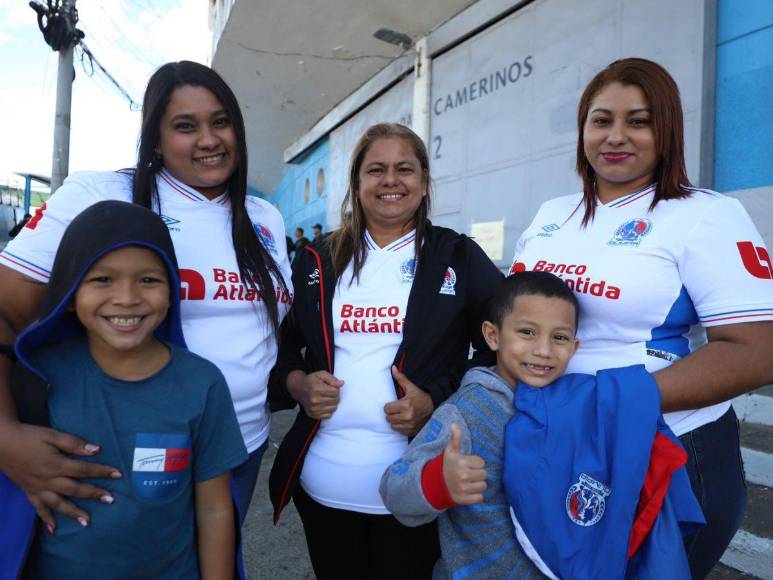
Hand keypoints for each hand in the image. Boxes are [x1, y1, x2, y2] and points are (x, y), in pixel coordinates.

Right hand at [0, 420, 120, 530]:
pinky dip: (46, 518)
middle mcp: (48, 479)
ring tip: (87, 522)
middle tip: (111, 500)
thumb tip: (97, 450)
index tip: (118, 475)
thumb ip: (74, 443)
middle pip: (75, 489)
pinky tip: (54, 528)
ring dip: (73, 513)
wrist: (1, 442)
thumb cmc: (29, 436)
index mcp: (56, 464)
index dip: (102, 472)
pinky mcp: (28, 491)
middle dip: (94, 494)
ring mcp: (37, 487)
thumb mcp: (53, 435)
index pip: (84, 470)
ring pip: (58, 503)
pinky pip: (38, 508)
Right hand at [288, 370, 343, 419]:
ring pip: (334, 408)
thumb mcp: (321, 374)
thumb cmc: (312, 381)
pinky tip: (323, 404)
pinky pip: (328, 415)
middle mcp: (314, 400)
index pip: (336, 392)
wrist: (299, 389)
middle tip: (328, 392)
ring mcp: (313, 409)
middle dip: (335, 395)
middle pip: (336, 400)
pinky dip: (328, 410)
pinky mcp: (313, 415)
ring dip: (332, 403)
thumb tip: (341, 383)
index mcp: (316, 389)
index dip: (336, 388)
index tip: (330, 386)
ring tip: (326, 398)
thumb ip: (332, 379)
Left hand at [384, 366, 433, 436]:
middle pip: (388, 418)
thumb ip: (401, 378)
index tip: (395, 403)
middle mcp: (407, 417)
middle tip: (398, 409)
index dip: (389, 405)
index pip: (386, 409)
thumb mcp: (411, 387)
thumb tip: (393, 368)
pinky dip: (400, 426)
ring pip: (392, 425)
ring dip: (395, 420)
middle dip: (391, 413)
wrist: (434, 407)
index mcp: (405, 405)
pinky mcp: (412, 431)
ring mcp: (410, 425)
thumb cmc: (421, 397)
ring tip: (401, 415)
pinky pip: (399, 431)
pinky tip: (405, 420)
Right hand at [442, 424, 485, 504]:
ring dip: (478, 485)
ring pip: (483, 486)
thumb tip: (454, 424)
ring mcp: (463, 488)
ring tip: (469, 482)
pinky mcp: (464, 499)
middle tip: (469, 474)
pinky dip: (476, 496)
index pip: (481, 462)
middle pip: (484, 474)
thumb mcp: (450, 451)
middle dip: (478, 474)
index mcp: (461, 462)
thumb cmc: (447, 465)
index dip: (476, 463)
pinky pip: (480, 498)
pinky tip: (469, 491)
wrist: (435, 483)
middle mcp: (463, 475)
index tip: (468, 464)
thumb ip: (455, 438)